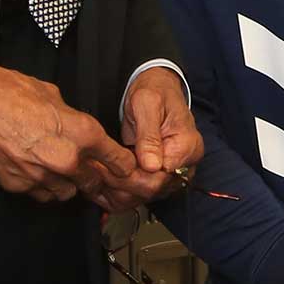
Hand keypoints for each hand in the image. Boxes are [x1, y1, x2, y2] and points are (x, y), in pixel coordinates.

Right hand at [0, 63, 135, 203]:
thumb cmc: (8, 92)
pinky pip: (42, 194)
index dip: (122, 165)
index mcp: (81, 133)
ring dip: (68, 183)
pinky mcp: (20, 186)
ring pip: (68, 193)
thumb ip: (72, 119)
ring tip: (56, 166)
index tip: (124, 167)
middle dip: (94, 176)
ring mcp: (42, 177)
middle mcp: (66, 159)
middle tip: (88, 168)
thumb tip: (77, 129)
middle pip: (94, 182)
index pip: (117, 160)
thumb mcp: (53, 95)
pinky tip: (36, 169)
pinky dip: (43, 186)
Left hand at [108, 67, 203, 208]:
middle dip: (122, 182)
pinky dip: (122, 190)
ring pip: (146, 195)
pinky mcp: (160, 175)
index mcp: (187, 146)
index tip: (107, 168)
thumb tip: (152, 166)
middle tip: (97, 170)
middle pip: (153, 189)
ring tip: (96, 175)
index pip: (160, 177)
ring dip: (119, 189)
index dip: (132, 176)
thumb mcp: (147, 103)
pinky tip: (104, 180)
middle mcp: (184, 164)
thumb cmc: (154, 91)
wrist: (157, 88)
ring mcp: (173, 172)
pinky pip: (142, 192)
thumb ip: (149, 135)